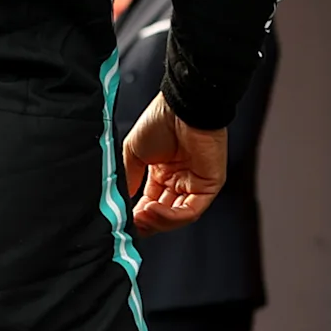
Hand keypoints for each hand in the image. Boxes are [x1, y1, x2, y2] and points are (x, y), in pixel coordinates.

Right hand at [120, 95, 227, 236]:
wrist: (180, 106)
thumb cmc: (160, 121)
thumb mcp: (133, 154)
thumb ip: (129, 179)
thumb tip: (120, 203)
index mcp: (163, 174)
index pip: (151, 204)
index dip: (137, 216)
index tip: (121, 220)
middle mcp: (180, 181)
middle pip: (164, 215)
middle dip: (146, 223)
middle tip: (130, 224)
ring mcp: (195, 184)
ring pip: (177, 217)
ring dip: (157, 221)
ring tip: (139, 217)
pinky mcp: (209, 185)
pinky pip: (191, 210)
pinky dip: (171, 216)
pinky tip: (152, 210)